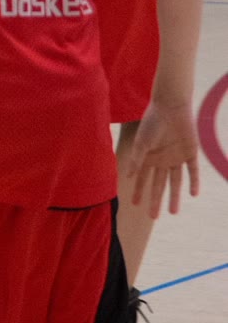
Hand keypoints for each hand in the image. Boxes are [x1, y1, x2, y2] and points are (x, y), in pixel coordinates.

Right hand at [128, 102, 200, 216]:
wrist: (171, 105)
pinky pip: (193, 171)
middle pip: (159, 184)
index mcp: (149, 157)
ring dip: (175, 196)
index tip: (135, 205)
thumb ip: (137, 159)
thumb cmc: (152, 121)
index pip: (143, 178)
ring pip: (176, 182)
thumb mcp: (142, 141)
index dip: (139, 191)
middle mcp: (162, 160)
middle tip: (153, 217)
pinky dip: (194, 182)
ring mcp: (177, 157)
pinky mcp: (190, 153)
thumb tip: (128, 177)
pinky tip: (193, 194)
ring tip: (173, 212)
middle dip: (155, 200)